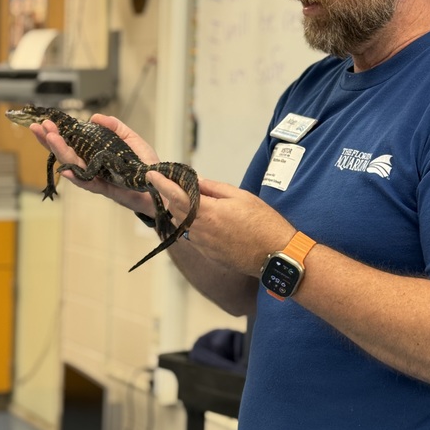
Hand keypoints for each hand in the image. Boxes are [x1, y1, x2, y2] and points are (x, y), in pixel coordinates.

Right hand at [30, 114, 159, 212]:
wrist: (159, 184)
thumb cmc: (144, 165)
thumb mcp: (131, 139)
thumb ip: (114, 127)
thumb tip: (94, 117)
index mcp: (94, 154)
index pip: (71, 142)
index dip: (56, 133)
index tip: (44, 122)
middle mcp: (91, 166)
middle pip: (66, 153)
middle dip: (51, 140)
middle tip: (39, 127)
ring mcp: (97, 178)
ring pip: (74, 166)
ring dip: (61, 153)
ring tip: (50, 139)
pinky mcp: (106, 189)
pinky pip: (89, 184)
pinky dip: (77, 178)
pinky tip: (66, 169)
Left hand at [146, 173, 294, 276]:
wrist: (276, 255)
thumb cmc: (263, 223)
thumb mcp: (241, 196)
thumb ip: (214, 188)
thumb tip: (196, 181)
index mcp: (207, 213)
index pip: (175, 195)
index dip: (162, 183)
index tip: (152, 174)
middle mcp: (200, 231)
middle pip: (175, 210)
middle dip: (172, 196)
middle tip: (175, 184)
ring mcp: (203, 245)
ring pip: (182, 225)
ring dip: (182, 212)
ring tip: (191, 201)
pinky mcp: (209, 255)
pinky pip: (193, 237)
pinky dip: (193, 225)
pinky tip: (206, 220)